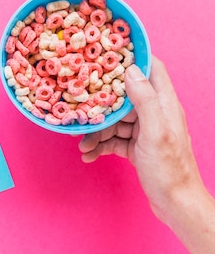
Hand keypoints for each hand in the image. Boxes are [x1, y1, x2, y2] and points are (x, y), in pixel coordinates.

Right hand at [78, 57, 214, 253]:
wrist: (174, 203)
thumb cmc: (169, 169)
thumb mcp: (155, 132)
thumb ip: (144, 100)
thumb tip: (131, 71)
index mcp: (164, 104)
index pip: (152, 69)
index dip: (133, 57)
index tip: (109, 50)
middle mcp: (154, 114)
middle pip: (124, 97)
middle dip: (101, 102)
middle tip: (80, 103)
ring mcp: (144, 131)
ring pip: (114, 121)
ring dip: (96, 132)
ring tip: (82, 144)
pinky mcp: (136, 147)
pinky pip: (113, 140)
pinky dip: (99, 146)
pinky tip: (89, 155)